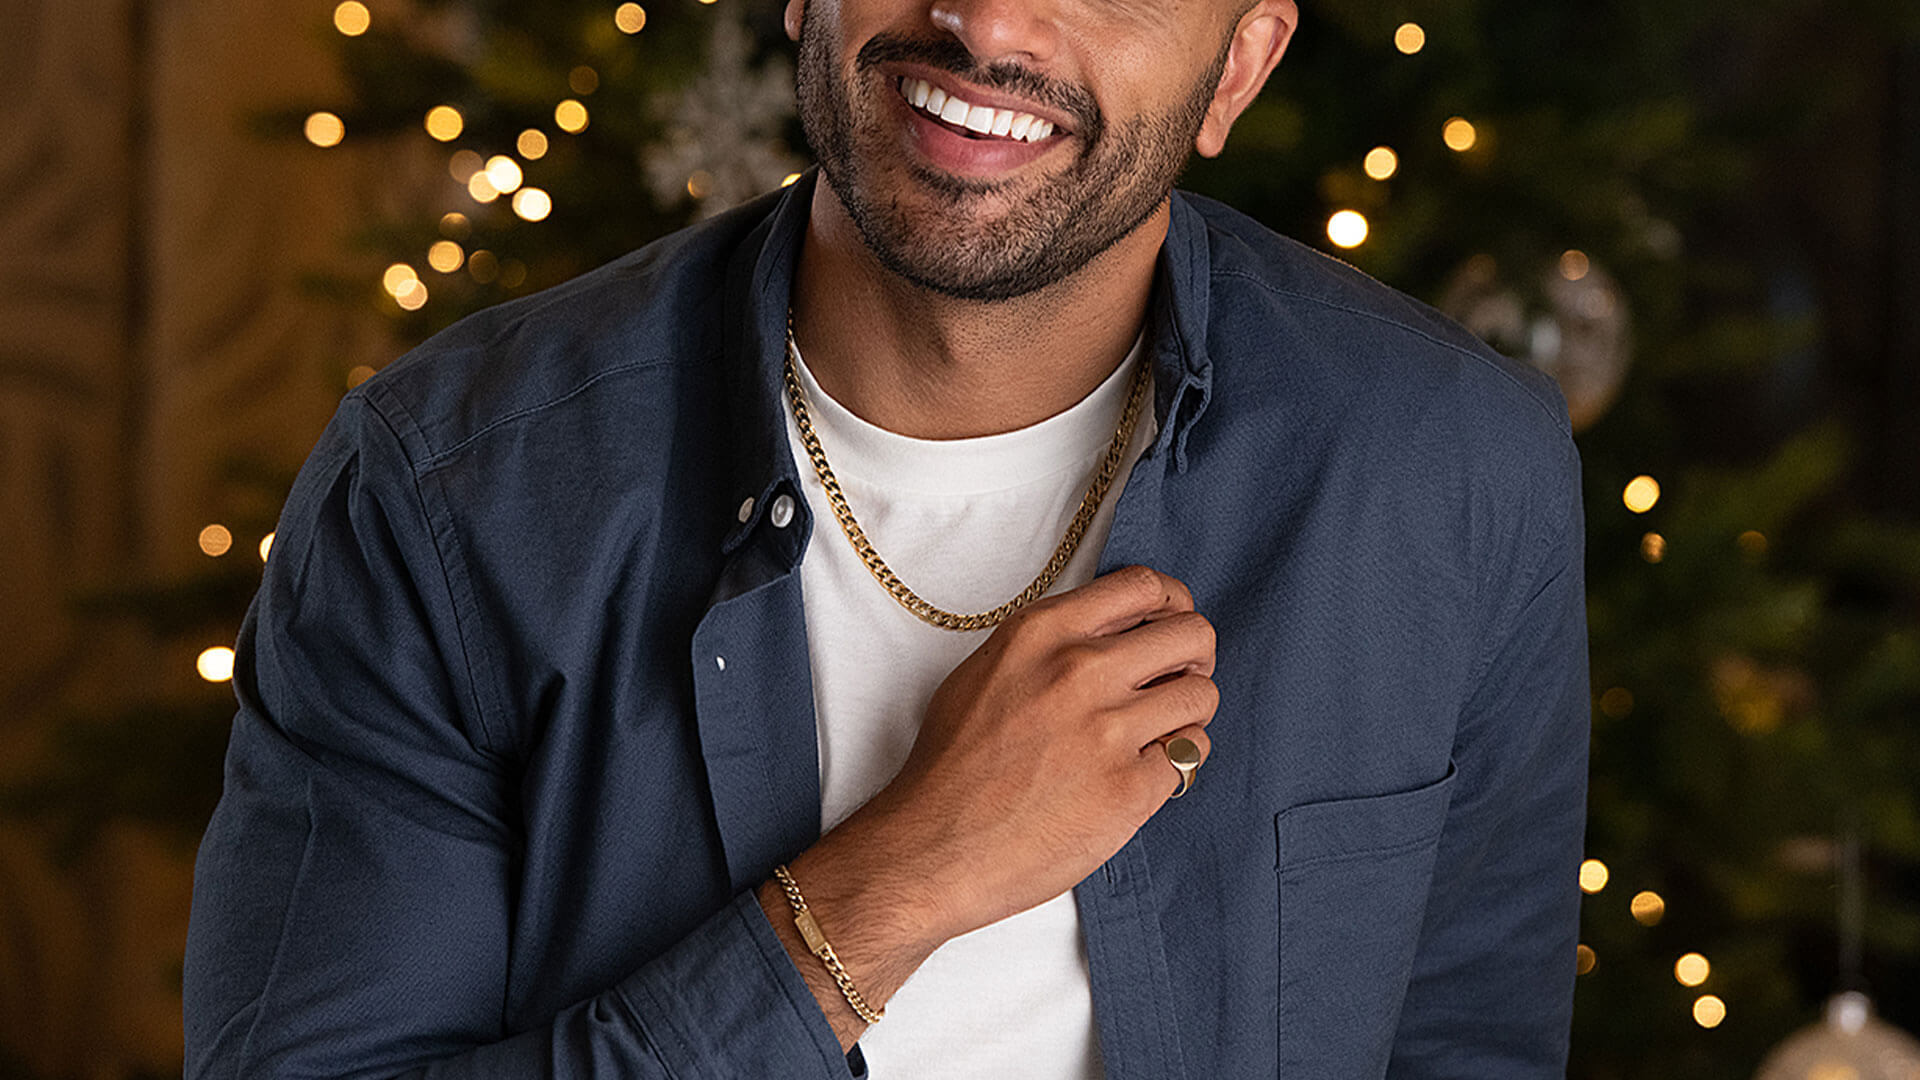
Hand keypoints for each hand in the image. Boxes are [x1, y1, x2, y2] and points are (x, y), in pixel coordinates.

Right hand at [859, 564, 1217, 938]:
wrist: (931, 849)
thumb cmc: (952, 768)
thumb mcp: (986, 672)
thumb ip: (1050, 644)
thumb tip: (1114, 633)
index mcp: (1042, 633)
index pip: (1146, 586)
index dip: (1174, 605)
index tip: (1172, 624)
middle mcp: (1079, 671)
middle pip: (1191, 634)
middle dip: (1193, 659)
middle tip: (1176, 682)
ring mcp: (1108, 731)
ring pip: (1202, 696)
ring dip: (1187, 715)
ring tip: (1155, 735)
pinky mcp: (1129, 790)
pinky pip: (1189, 756)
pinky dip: (1174, 765)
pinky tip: (1138, 775)